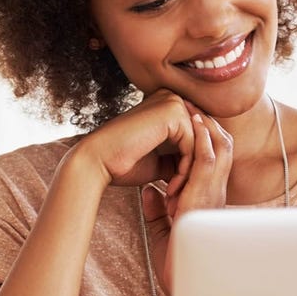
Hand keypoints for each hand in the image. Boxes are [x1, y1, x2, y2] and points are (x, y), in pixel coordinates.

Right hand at [72, 89, 198, 188]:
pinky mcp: (172, 112)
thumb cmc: (122, 163)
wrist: (98, 161)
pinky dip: (185, 170)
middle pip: (198, 140)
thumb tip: (198, 168)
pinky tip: (172, 187)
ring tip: (176, 194)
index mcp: (167, 106)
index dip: (190, 166)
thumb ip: (178, 157)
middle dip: (193, 170)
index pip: (192, 138)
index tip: (182, 191)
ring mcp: (172, 102)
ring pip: (198, 144)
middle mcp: (171, 99)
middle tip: (184, 196)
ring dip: (190, 173)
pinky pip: (192, 145)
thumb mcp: (159, 160)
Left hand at [137, 108, 233, 295]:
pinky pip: (211, 161)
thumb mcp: (163, 229)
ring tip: (192, 109)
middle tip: (191, 108)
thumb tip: (148, 193)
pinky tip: (193, 125)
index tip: (185, 123)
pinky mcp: (206, 198)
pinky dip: (203, 141)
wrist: (181, 280)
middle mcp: (215, 195)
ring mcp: (214, 196)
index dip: (202, 139)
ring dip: (207, 128)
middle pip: (222, 148)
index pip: (212, 161)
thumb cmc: (174, 262)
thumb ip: (158, 210)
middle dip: (208, 127)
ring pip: (221, 149)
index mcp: (207, 201)